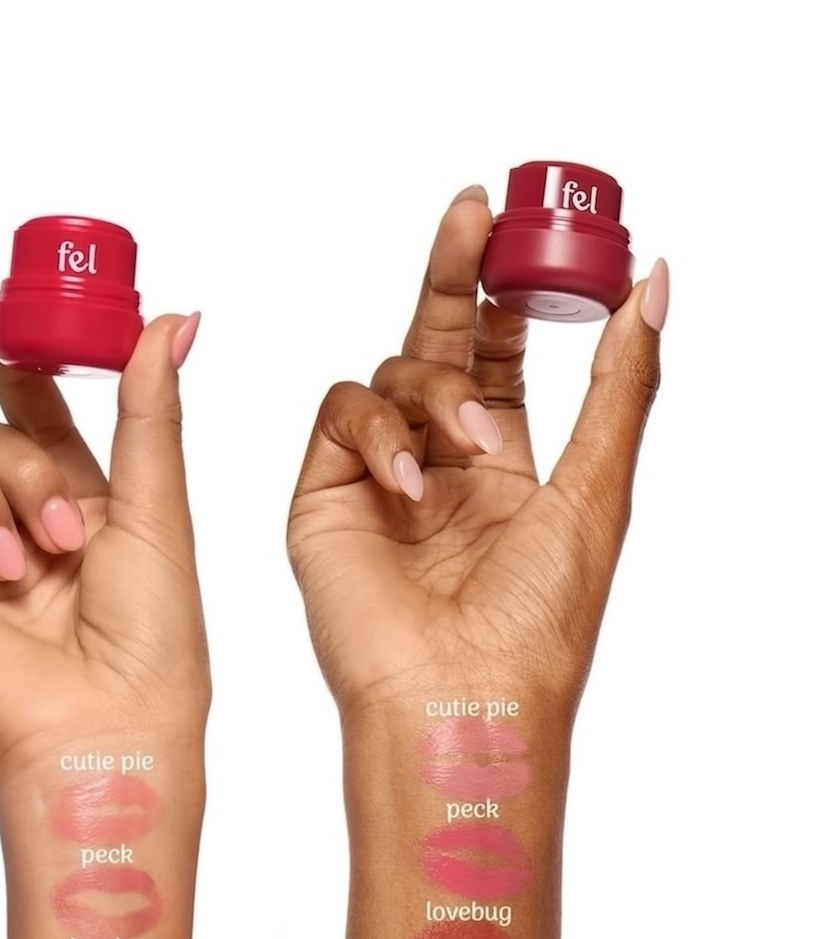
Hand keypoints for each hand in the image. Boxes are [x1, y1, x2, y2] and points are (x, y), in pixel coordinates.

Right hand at [0, 296, 204, 781]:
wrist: (97, 725)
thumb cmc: (149, 641)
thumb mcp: (156, 509)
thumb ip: (147, 409)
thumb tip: (174, 319)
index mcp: (85, 501)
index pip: (36, 406)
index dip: (11, 353)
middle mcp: (20, 520)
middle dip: (21, 466)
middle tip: (60, 535)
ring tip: (15, 567)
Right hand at [287, 185, 665, 715]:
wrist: (458, 692)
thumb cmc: (534, 623)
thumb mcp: (598, 488)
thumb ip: (619, 383)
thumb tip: (652, 285)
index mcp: (502, 474)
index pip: (499, 360)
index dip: (512, 298)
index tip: (531, 236)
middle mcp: (435, 469)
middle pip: (437, 343)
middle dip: (455, 275)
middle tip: (474, 210)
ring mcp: (374, 481)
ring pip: (388, 374)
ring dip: (434, 390)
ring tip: (466, 444)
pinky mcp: (322, 497)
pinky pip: (339, 417)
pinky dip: (376, 430)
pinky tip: (407, 478)